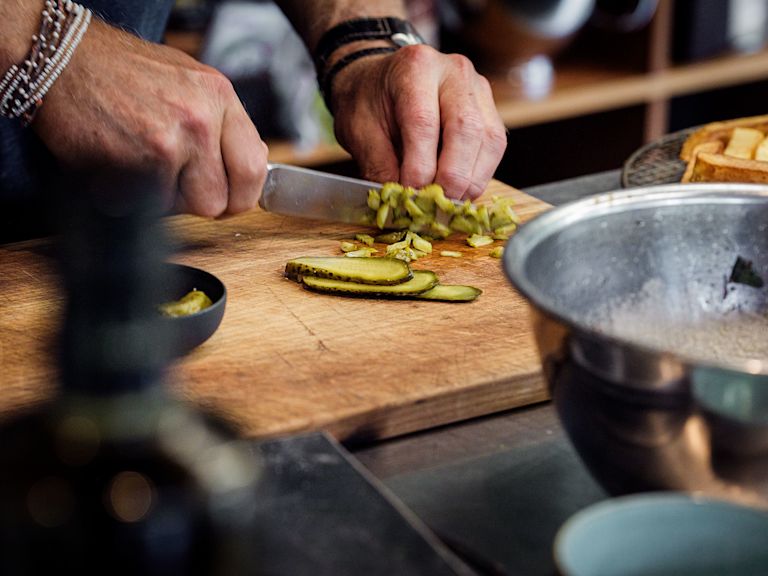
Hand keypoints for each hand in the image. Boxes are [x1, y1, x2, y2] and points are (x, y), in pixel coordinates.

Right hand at [32, 18, 267, 216]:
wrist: (61, 58)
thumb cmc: (121, 70)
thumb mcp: (189, 81)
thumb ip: (221, 123)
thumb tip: (247, 166)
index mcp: (219, 97)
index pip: (254, 169)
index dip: (241, 195)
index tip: (228, 198)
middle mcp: (199, 120)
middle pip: (219, 201)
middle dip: (196, 201)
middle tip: (171, 182)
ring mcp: (167, 144)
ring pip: (182, 209)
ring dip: (160, 199)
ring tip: (139, 164)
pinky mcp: (133, 167)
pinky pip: (142, 209)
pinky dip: (126, 197)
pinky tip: (116, 164)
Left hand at [330, 44, 506, 199]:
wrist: (380, 80)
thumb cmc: (368, 102)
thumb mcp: (359, 131)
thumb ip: (380, 166)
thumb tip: (403, 204)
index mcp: (415, 68)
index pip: (424, 123)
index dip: (420, 167)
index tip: (410, 196)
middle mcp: (454, 72)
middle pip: (467, 129)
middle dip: (452, 177)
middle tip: (434, 206)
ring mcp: (478, 89)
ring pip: (489, 140)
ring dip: (471, 180)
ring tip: (447, 203)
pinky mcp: (490, 109)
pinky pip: (494, 147)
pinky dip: (479, 175)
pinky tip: (459, 191)